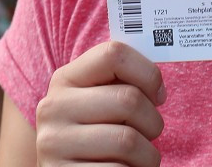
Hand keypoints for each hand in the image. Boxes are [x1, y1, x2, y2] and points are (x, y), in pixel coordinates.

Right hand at [36, 41, 164, 166]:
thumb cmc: (95, 134)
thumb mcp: (97, 100)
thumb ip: (120, 83)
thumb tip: (157, 86)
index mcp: (65, 79)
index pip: (113, 54)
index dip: (148, 73)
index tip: (158, 96)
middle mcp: (53, 108)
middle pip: (129, 99)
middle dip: (153, 121)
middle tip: (150, 132)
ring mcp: (54, 144)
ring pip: (128, 140)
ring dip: (147, 154)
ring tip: (138, 157)